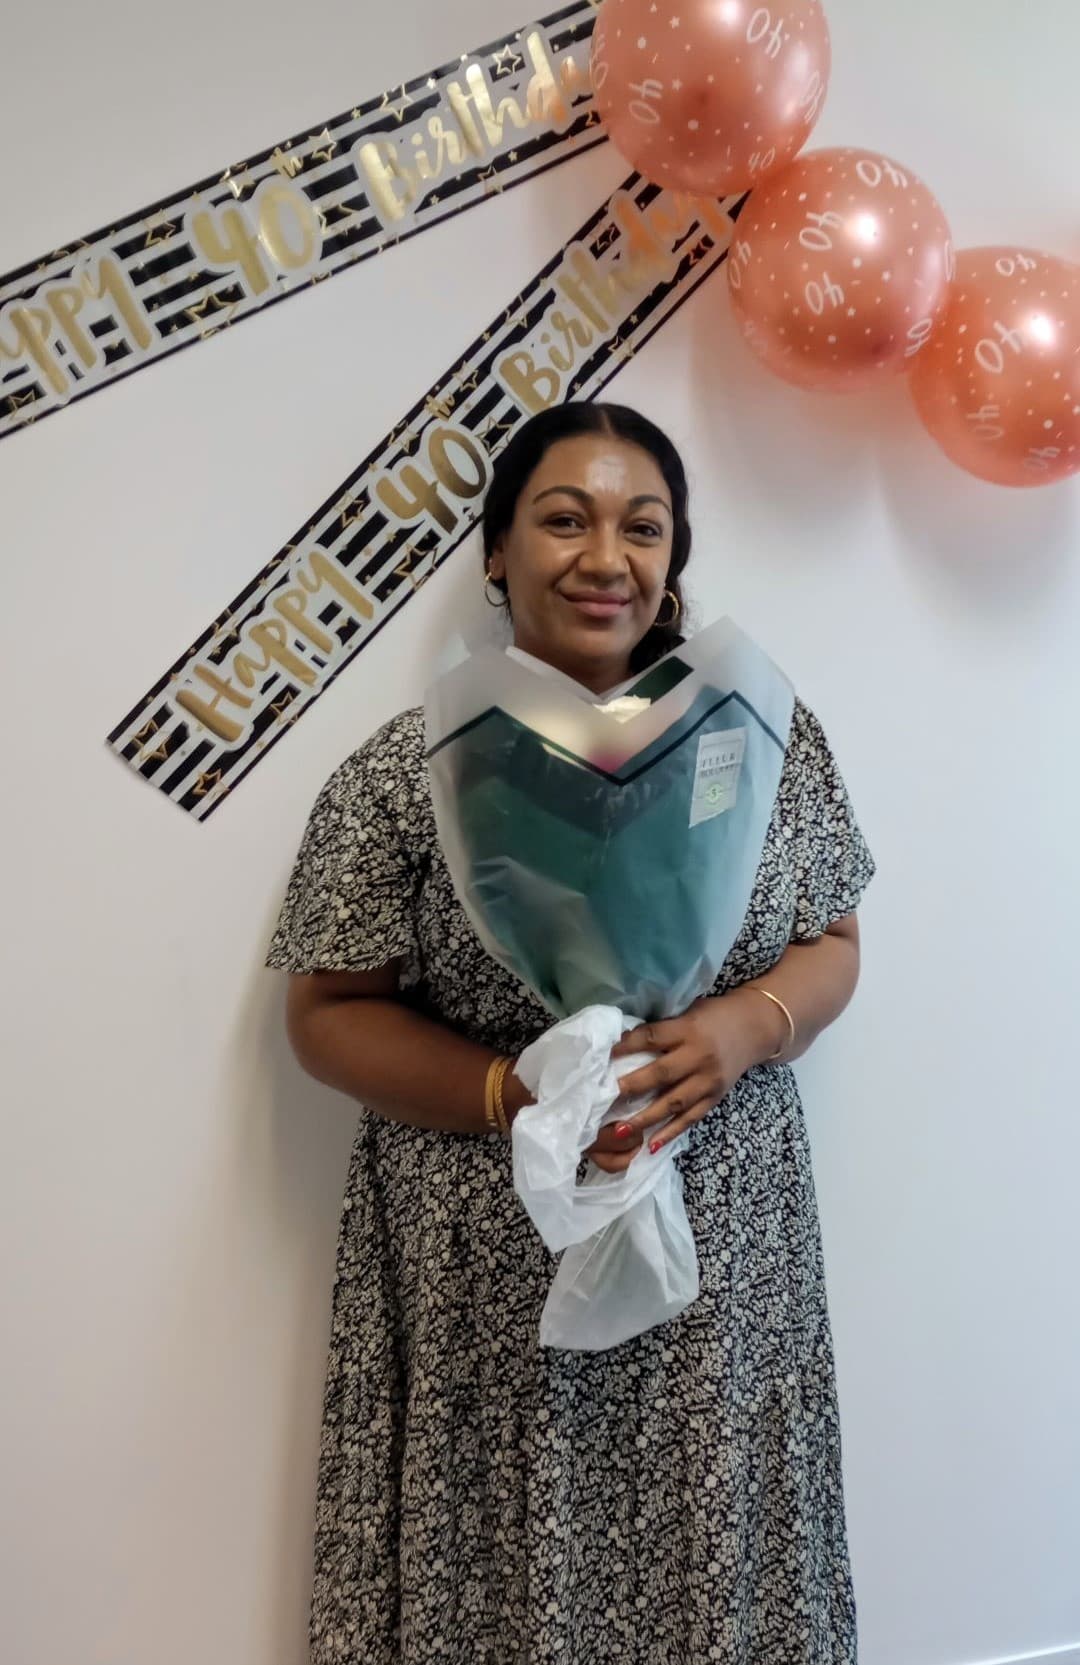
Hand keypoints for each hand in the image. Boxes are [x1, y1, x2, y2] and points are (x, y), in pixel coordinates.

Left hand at [585, 990, 783, 1173]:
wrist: (754, 1028)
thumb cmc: (713, 1016)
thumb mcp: (688, 1013)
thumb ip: (662, 1029)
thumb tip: (622, 1043)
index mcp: (688, 1029)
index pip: (653, 1037)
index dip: (627, 1046)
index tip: (603, 1056)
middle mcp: (699, 1056)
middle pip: (662, 1073)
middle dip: (632, 1086)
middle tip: (604, 1097)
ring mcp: (709, 1081)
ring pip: (674, 1103)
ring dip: (646, 1118)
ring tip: (620, 1131)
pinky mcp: (715, 1098)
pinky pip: (690, 1119)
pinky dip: (671, 1133)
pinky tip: (651, 1145)